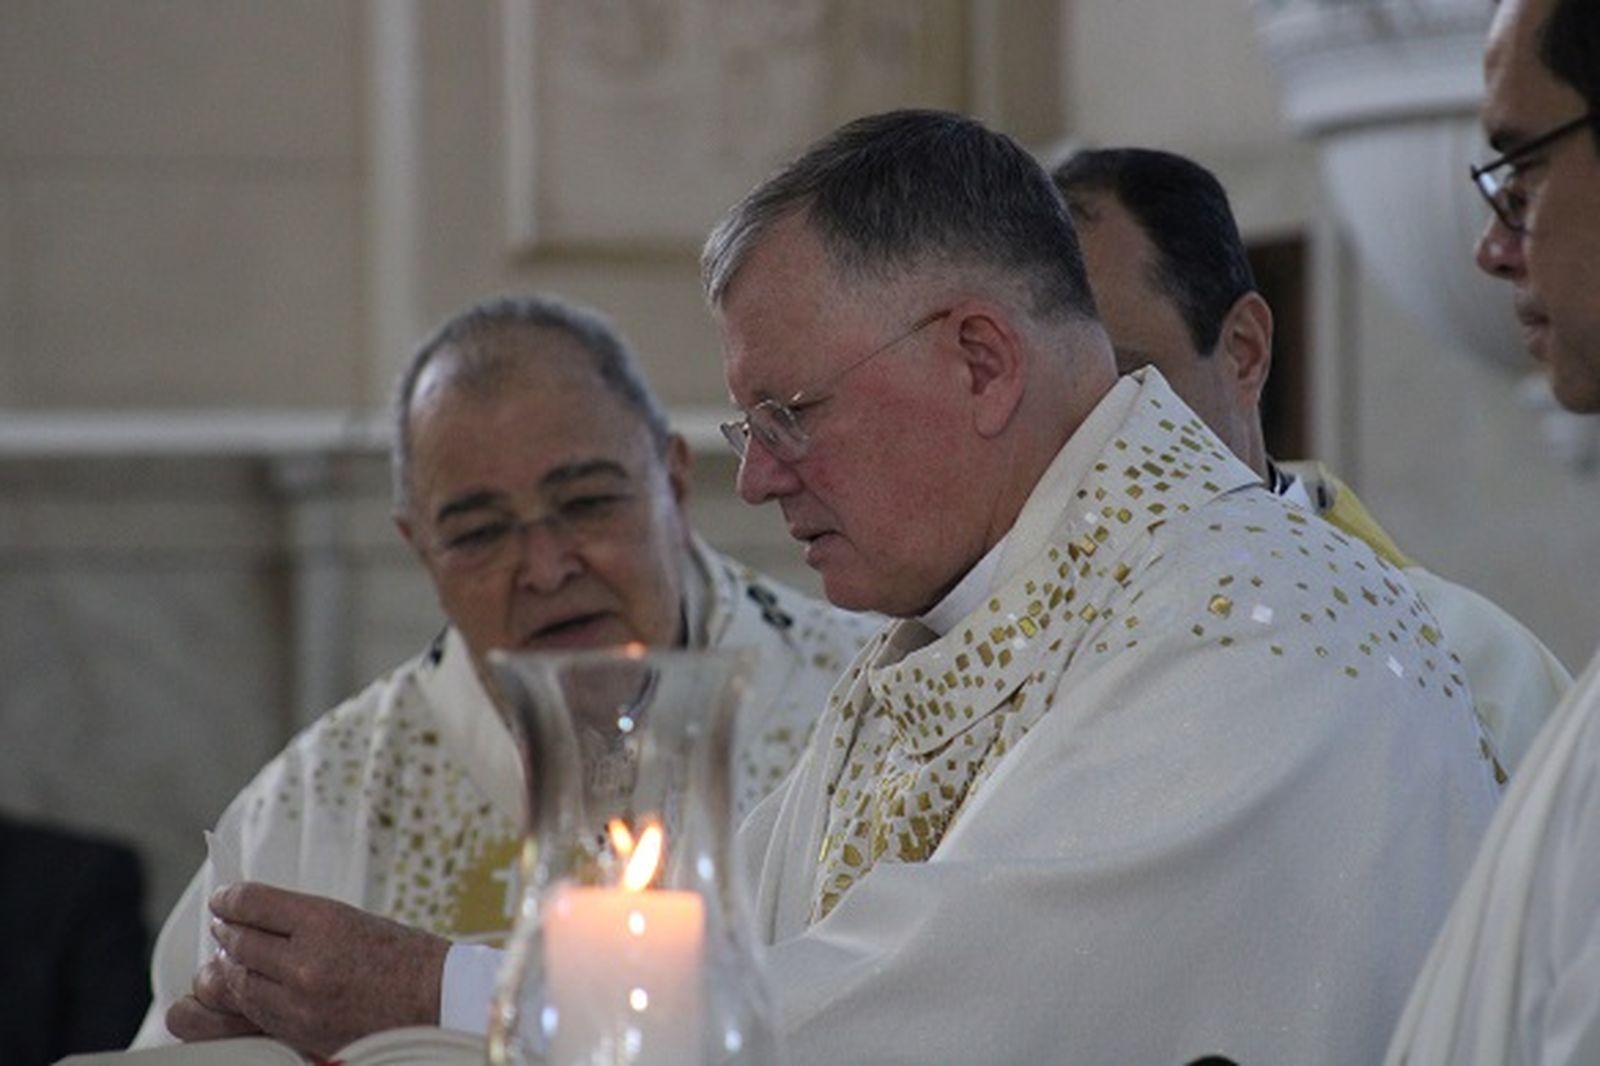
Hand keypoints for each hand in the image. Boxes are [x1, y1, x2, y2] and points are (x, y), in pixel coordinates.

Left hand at [179, 882, 450, 1058]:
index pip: (252, 903)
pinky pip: (256, 1011)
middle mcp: (306, 959)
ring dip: (232, 966)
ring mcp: (300, 1000)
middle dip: (227, 931)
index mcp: (324, 920)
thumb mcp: (352, 919)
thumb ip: (301, 919)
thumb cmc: (403, 956)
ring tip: (234, 956)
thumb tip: (255, 916)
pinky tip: (252, 985)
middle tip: (224, 925)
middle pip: (239, 942)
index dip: (229, 899)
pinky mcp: (301, 1030)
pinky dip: (248, 996)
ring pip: (240, 980)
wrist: (437, 999)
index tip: (223, 899)